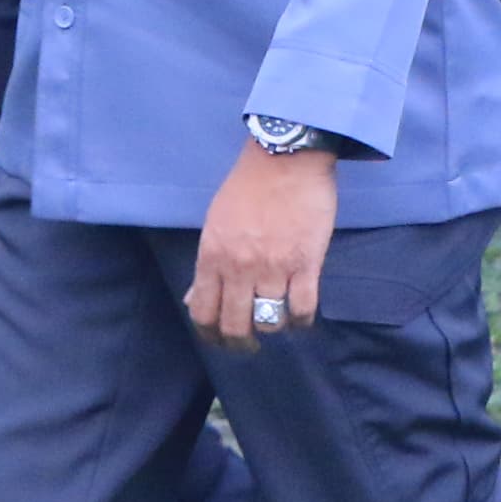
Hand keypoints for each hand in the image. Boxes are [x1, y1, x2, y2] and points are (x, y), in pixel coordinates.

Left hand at [186, 145, 336, 351]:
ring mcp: (274, 267)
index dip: (210, 334)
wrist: (286, 156)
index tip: (220, 339)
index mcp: (213, 255)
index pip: (203, 313)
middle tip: (249, 345)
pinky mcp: (306, 263)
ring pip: (269, 322)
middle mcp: (240, 267)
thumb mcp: (216, 222)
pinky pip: (303, 308)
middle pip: (236, 326)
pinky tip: (299, 317)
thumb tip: (194, 299)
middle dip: (240, 343)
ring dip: (272, 327)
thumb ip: (207, 264)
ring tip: (276, 320)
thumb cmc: (248, 185)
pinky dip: (301, 320)